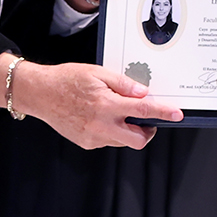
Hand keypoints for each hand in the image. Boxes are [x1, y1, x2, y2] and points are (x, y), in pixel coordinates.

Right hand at [2, 59, 183, 149]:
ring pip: (123, 141)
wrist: (40, 93)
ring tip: (115, 112)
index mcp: (106, 105)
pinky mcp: (86, 143)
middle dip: (147, 131)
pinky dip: (112, 131)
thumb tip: (142, 93)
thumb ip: (123, 84)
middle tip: (144, 119)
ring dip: (128, 130)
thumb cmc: (66, 80)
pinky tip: (100, 117)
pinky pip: (108, 141)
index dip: (163, 112)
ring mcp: (93, 137)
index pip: (143, 111)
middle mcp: (101, 125)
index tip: (176, 114)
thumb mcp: (97, 73)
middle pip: (138, 139)